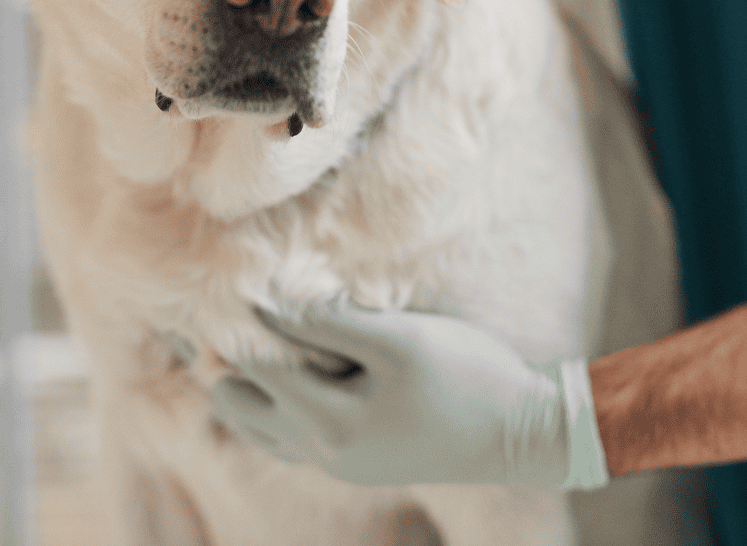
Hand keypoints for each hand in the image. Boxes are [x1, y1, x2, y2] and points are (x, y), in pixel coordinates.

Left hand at [209, 301, 608, 488]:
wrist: (523, 433)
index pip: (257, 367)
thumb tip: (272, 304)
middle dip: (228, 361)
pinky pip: (290, 438)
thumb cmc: (467, 376)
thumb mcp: (399, 339)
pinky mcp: (357, 461)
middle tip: (224, 313)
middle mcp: (324, 451)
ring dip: (248, 386)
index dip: (237, 323)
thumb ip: (332, 322)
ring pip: (261, 429)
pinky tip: (287, 373)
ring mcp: (339, 463)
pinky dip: (275, 405)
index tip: (223, 283)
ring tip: (243, 339)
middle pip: (242, 408)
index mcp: (331, 422)